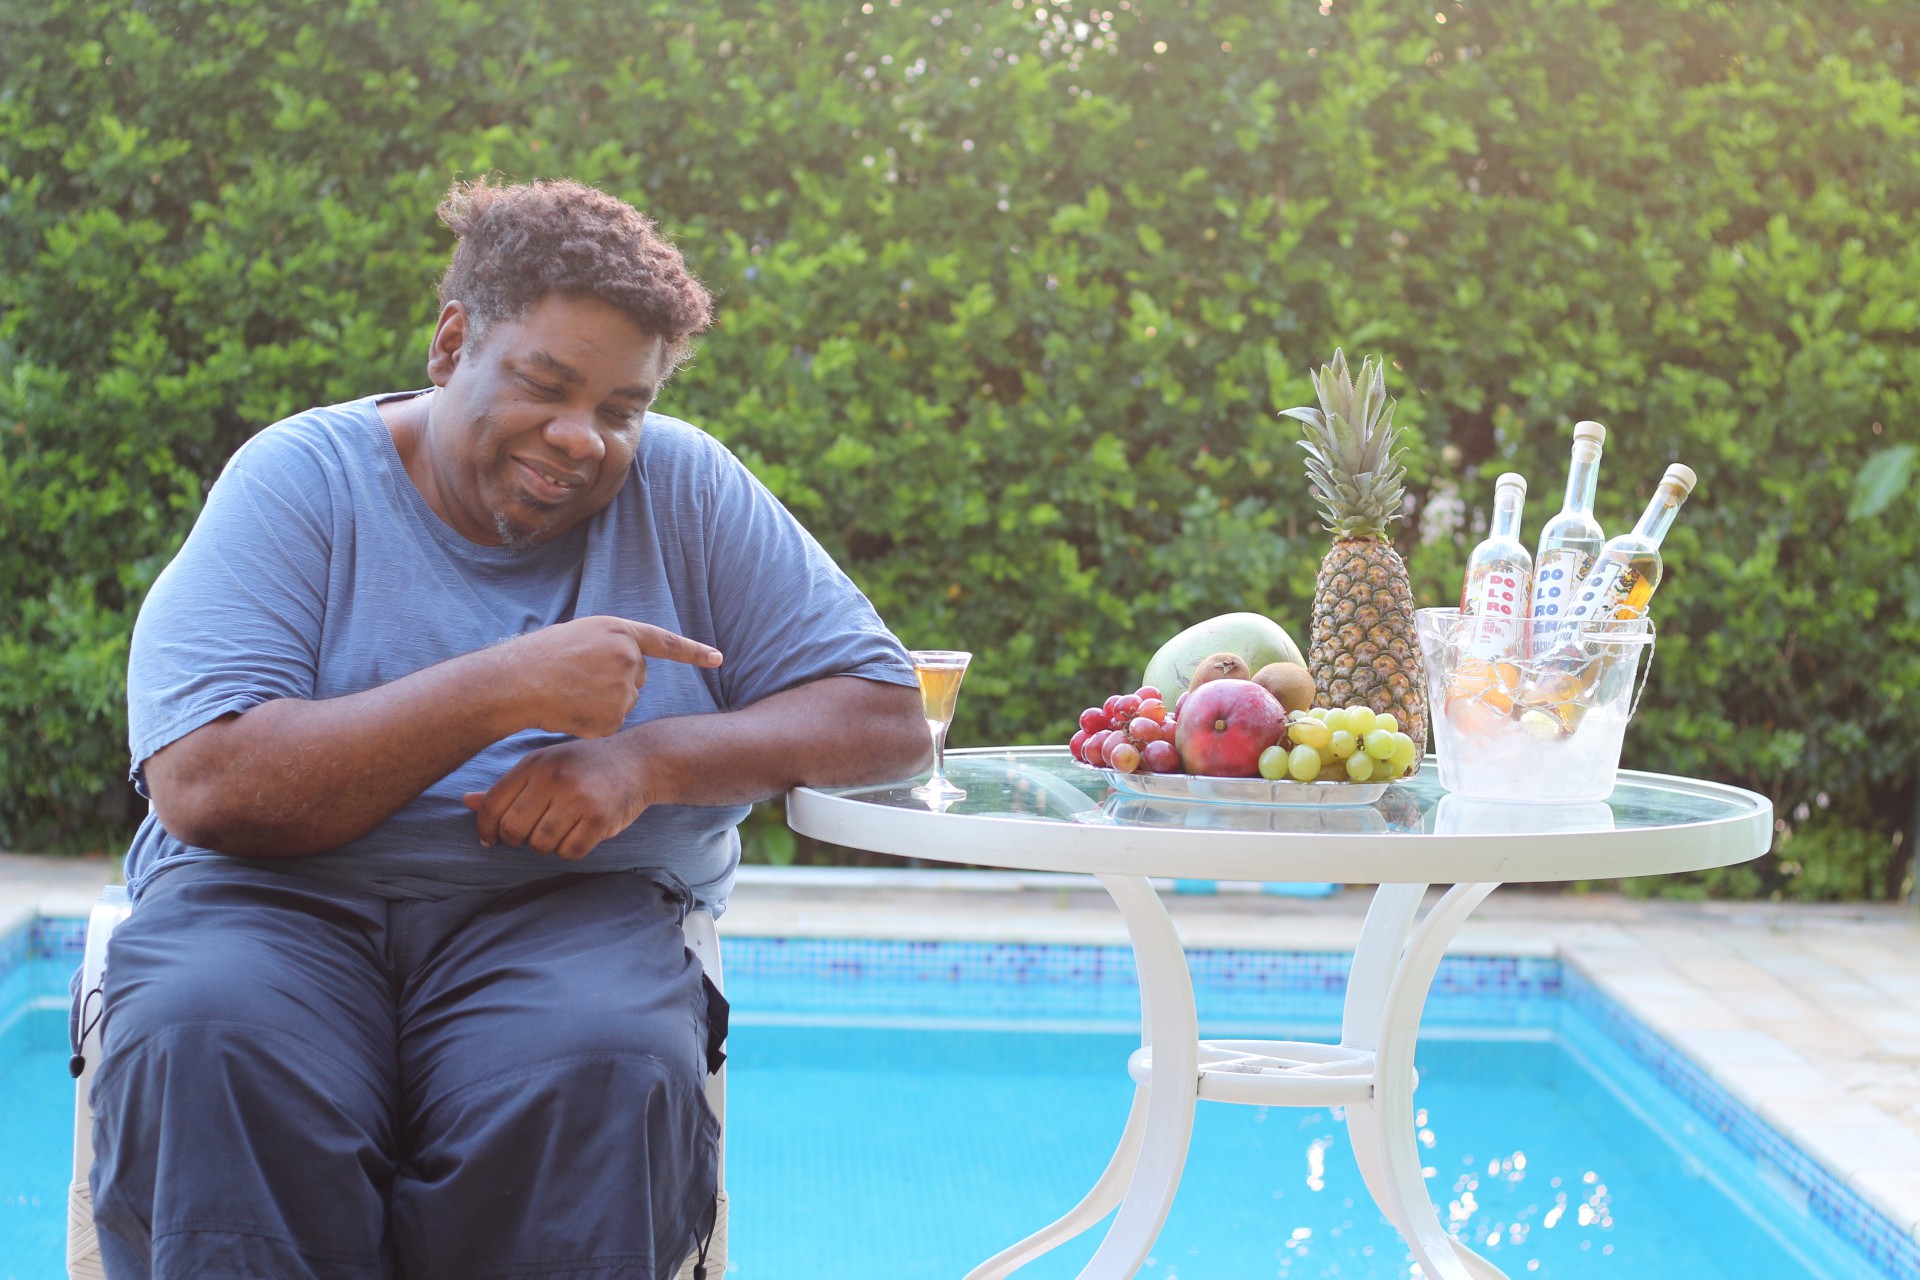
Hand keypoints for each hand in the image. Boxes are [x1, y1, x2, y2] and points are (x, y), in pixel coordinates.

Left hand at [463, 737, 649, 859]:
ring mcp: (578, 797)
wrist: (638, 759)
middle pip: (514, 830)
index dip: (485, 829)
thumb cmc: (583, 765)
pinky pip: (570, 852)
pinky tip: (579, 833)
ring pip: (541, 845)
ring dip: (547, 846)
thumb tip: (466, 802)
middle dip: (519, 839)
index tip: (490, 839)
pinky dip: (571, 849)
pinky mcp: (600, 817)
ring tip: (559, 829)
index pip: (493, 805)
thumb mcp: (543, 766)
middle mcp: (553, 778)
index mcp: (534, 764)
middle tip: (532, 833)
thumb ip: (507, 787)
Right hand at [497, 616, 721, 738]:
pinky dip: (592, 724)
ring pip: (624, 704)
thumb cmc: (539, 658)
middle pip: (637, 679)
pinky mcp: (614, 717)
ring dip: (602, 705)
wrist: (515, 683)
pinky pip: (611, 725)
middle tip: (577, 679)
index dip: (693, 651)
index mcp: (619, 631)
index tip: (718, 658)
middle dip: (615, 683)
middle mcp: (628, 657)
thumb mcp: (580, 635)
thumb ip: (612, 645)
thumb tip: (633, 665)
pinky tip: (570, 712)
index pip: (665, 642)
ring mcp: (623, 687)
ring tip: (569, 693)